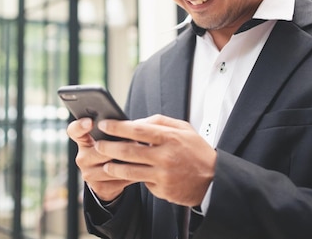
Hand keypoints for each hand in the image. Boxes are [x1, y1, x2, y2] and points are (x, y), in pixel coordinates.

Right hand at [66, 117, 135, 201]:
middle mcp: (82, 158)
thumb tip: (129, 125)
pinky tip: (142, 168)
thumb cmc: (113, 151)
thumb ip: (113, 131)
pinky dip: (133, 173)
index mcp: (83, 141)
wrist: (109, 180)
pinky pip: (119, 179)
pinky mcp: (99, 187)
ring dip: (128, 160)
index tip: (90, 122)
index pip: (74, 131)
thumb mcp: (109, 139)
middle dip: (119, 145)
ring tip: (142, 154)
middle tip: (135, 141)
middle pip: (99, 149)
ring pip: (111, 166)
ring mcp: (89, 174)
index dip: (80, 126)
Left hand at [94, 114, 216, 206]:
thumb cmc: (196, 151)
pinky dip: (132, 178)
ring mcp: (163, 175)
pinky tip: (125, 174)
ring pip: (129, 170)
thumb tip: (135, 121)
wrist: (213, 179)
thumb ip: (159, 122)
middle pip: (129, 150)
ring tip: (105, 163)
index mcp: (170, 137)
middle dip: (109, 147)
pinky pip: (142, 182)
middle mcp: (165, 156)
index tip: (105, 124)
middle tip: (98, 144)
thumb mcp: (183, 129)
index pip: (137, 129)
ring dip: (113, 167)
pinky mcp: (162, 189)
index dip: (118, 127)